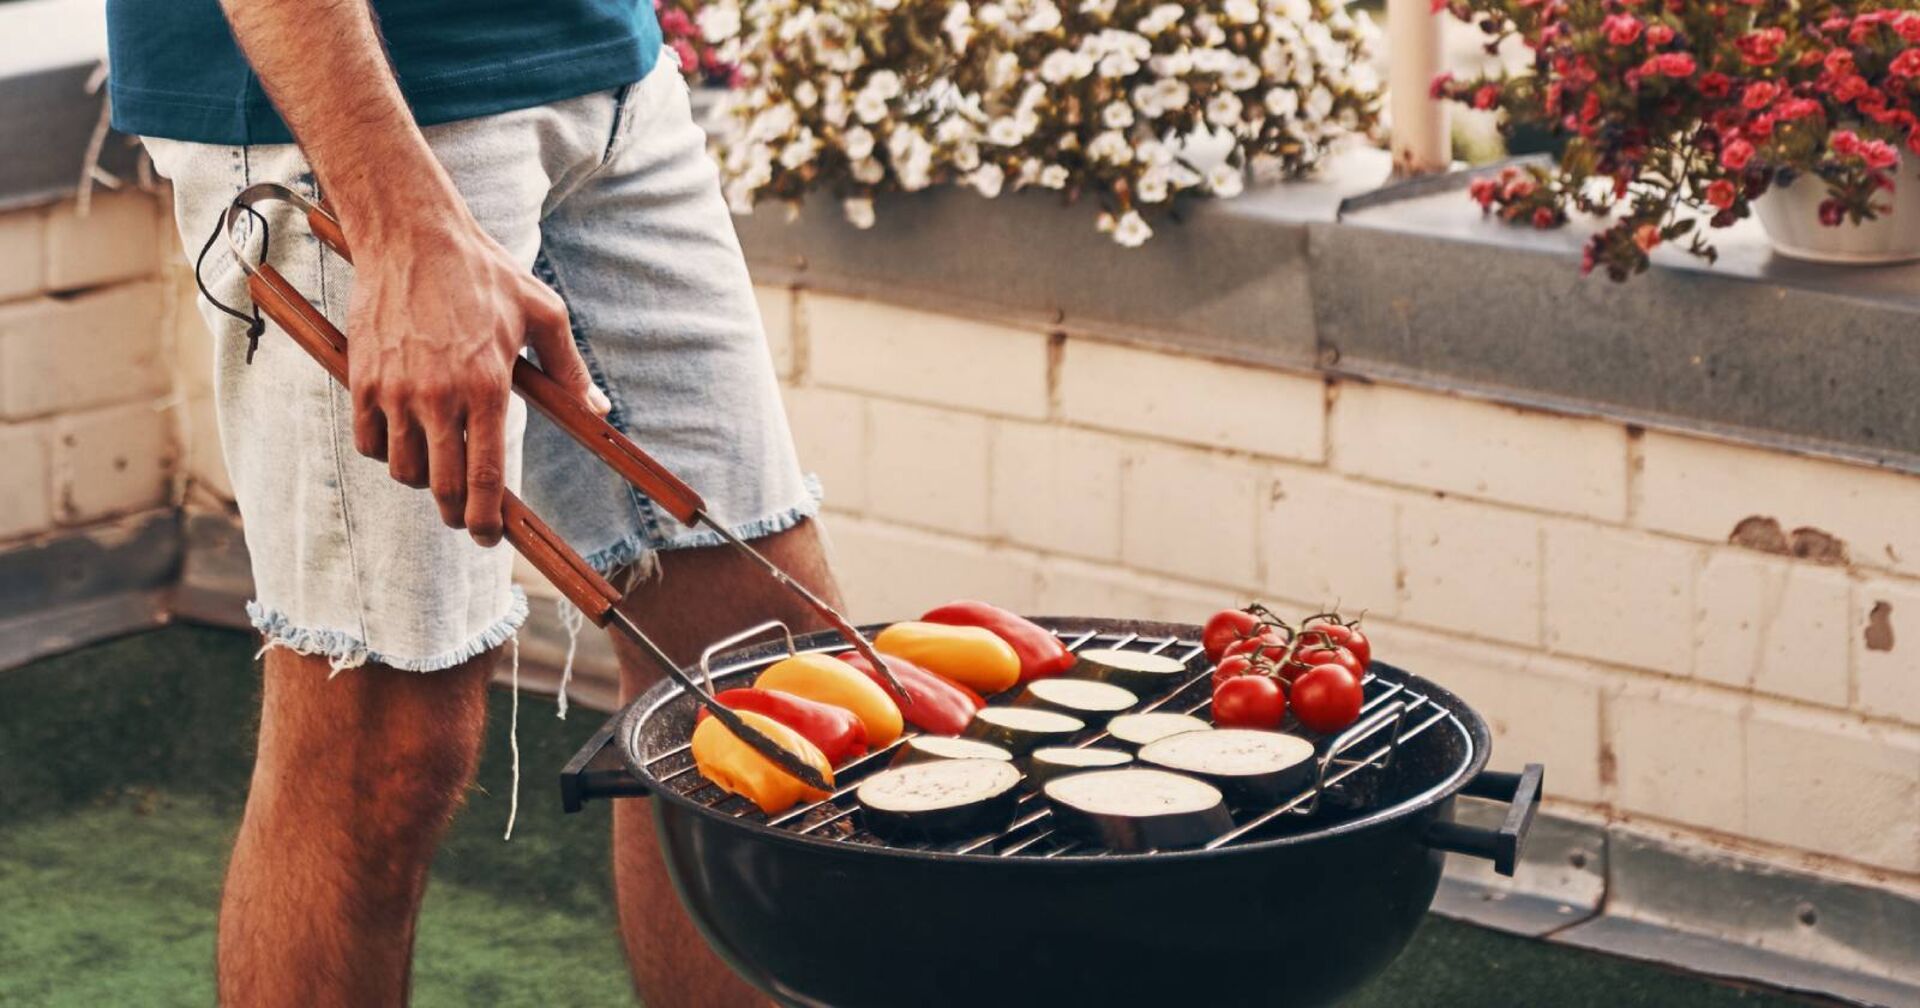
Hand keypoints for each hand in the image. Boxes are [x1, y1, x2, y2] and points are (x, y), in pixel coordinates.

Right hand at [346, 217, 609, 546]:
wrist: (412, 235)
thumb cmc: (485, 274)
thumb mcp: (543, 314)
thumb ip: (570, 369)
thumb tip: (599, 411)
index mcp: (488, 386)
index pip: (486, 476)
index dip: (488, 519)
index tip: (491, 538)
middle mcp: (439, 396)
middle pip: (442, 487)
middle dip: (456, 514)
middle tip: (465, 518)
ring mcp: (396, 390)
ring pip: (403, 470)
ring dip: (422, 481)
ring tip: (437, 468)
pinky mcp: (362, 379)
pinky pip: (369, 443)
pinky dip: (386, 452)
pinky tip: (405, 440)